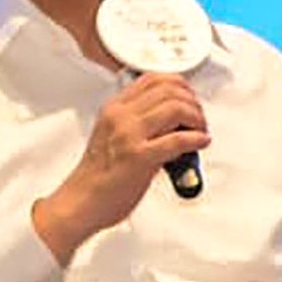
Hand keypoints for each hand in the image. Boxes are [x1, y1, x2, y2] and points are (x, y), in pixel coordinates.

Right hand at [33, 74, 209, 258]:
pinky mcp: (139, 157)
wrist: (81, 202)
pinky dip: (196, 139)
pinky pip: (178, 140)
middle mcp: (121, 117)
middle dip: (193, 103)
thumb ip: (137, 121)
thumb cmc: (98, 175)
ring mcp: (129, 135)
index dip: (180, 85)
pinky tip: (200, 143)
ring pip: (176, 108)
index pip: (153, 79)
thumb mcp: (112, 135)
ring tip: (200, 131)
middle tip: (198, 119)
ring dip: (197, 119)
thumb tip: (172, 118)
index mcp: (114, 109)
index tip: (190, 98)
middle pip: (169, 90)